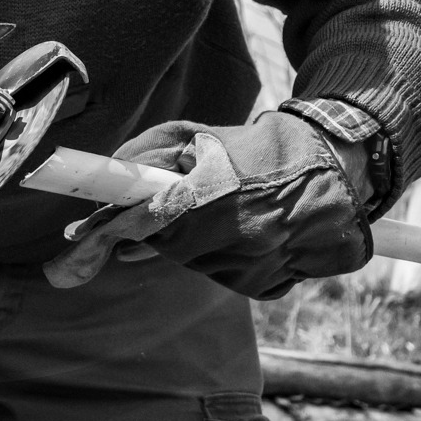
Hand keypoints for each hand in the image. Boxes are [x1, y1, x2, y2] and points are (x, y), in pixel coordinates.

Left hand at [43, 112, 372, 298]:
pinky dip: (222, 259)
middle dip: (160, 229)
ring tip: (219, 212)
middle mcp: (247, 237)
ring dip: (193, 245)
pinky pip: (228, 278)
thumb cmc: (260, 146)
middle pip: (172, 248)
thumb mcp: (200, 135)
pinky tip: (241, 234)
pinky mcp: (274, 286)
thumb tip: (111, 190)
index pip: (155, 220)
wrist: (337, 167)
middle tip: (168, 207)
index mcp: (227, 194)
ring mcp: (263, 267)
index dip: (119, 225)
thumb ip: (149, 155)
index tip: (83, 233)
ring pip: (198, 267)